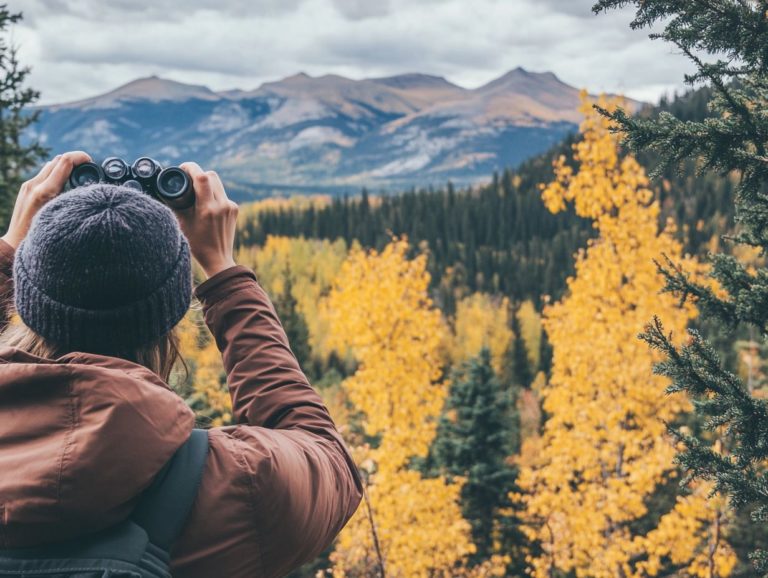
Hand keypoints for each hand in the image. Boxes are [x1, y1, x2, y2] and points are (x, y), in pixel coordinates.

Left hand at [1, 151, 91, 249]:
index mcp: (45, 192)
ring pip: (50, 166)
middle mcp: (34, 185)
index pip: (64, 161)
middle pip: (58, 160)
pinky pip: (44, 174)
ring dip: (65, 166)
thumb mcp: (62, 217)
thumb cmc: (41, 237)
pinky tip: (65, 184)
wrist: (15, 244)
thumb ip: (72, 199)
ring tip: (79, 175)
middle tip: (88, 167)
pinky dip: (57, 174)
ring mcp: (28, 186)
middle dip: (74, 160)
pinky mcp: (25, 189)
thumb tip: (88, 189)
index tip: (91, 160)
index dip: (80, 157)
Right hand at [175, 162, 237, 278]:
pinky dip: (213, 193)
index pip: (202, 177)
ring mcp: (230, 207)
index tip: (182, 168)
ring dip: (206, 182)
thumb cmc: (197, 245)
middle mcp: (222, 206)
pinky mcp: (235, 209)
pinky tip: (206, 203)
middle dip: (198, 174)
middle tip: (187, 179)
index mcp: (208, 209)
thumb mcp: (182, 224)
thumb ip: (177, 204)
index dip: (191, 167)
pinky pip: (222, 193)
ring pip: (217, 183)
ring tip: (196, 191)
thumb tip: (168, 189)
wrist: (218, 259)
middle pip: (211, 175)